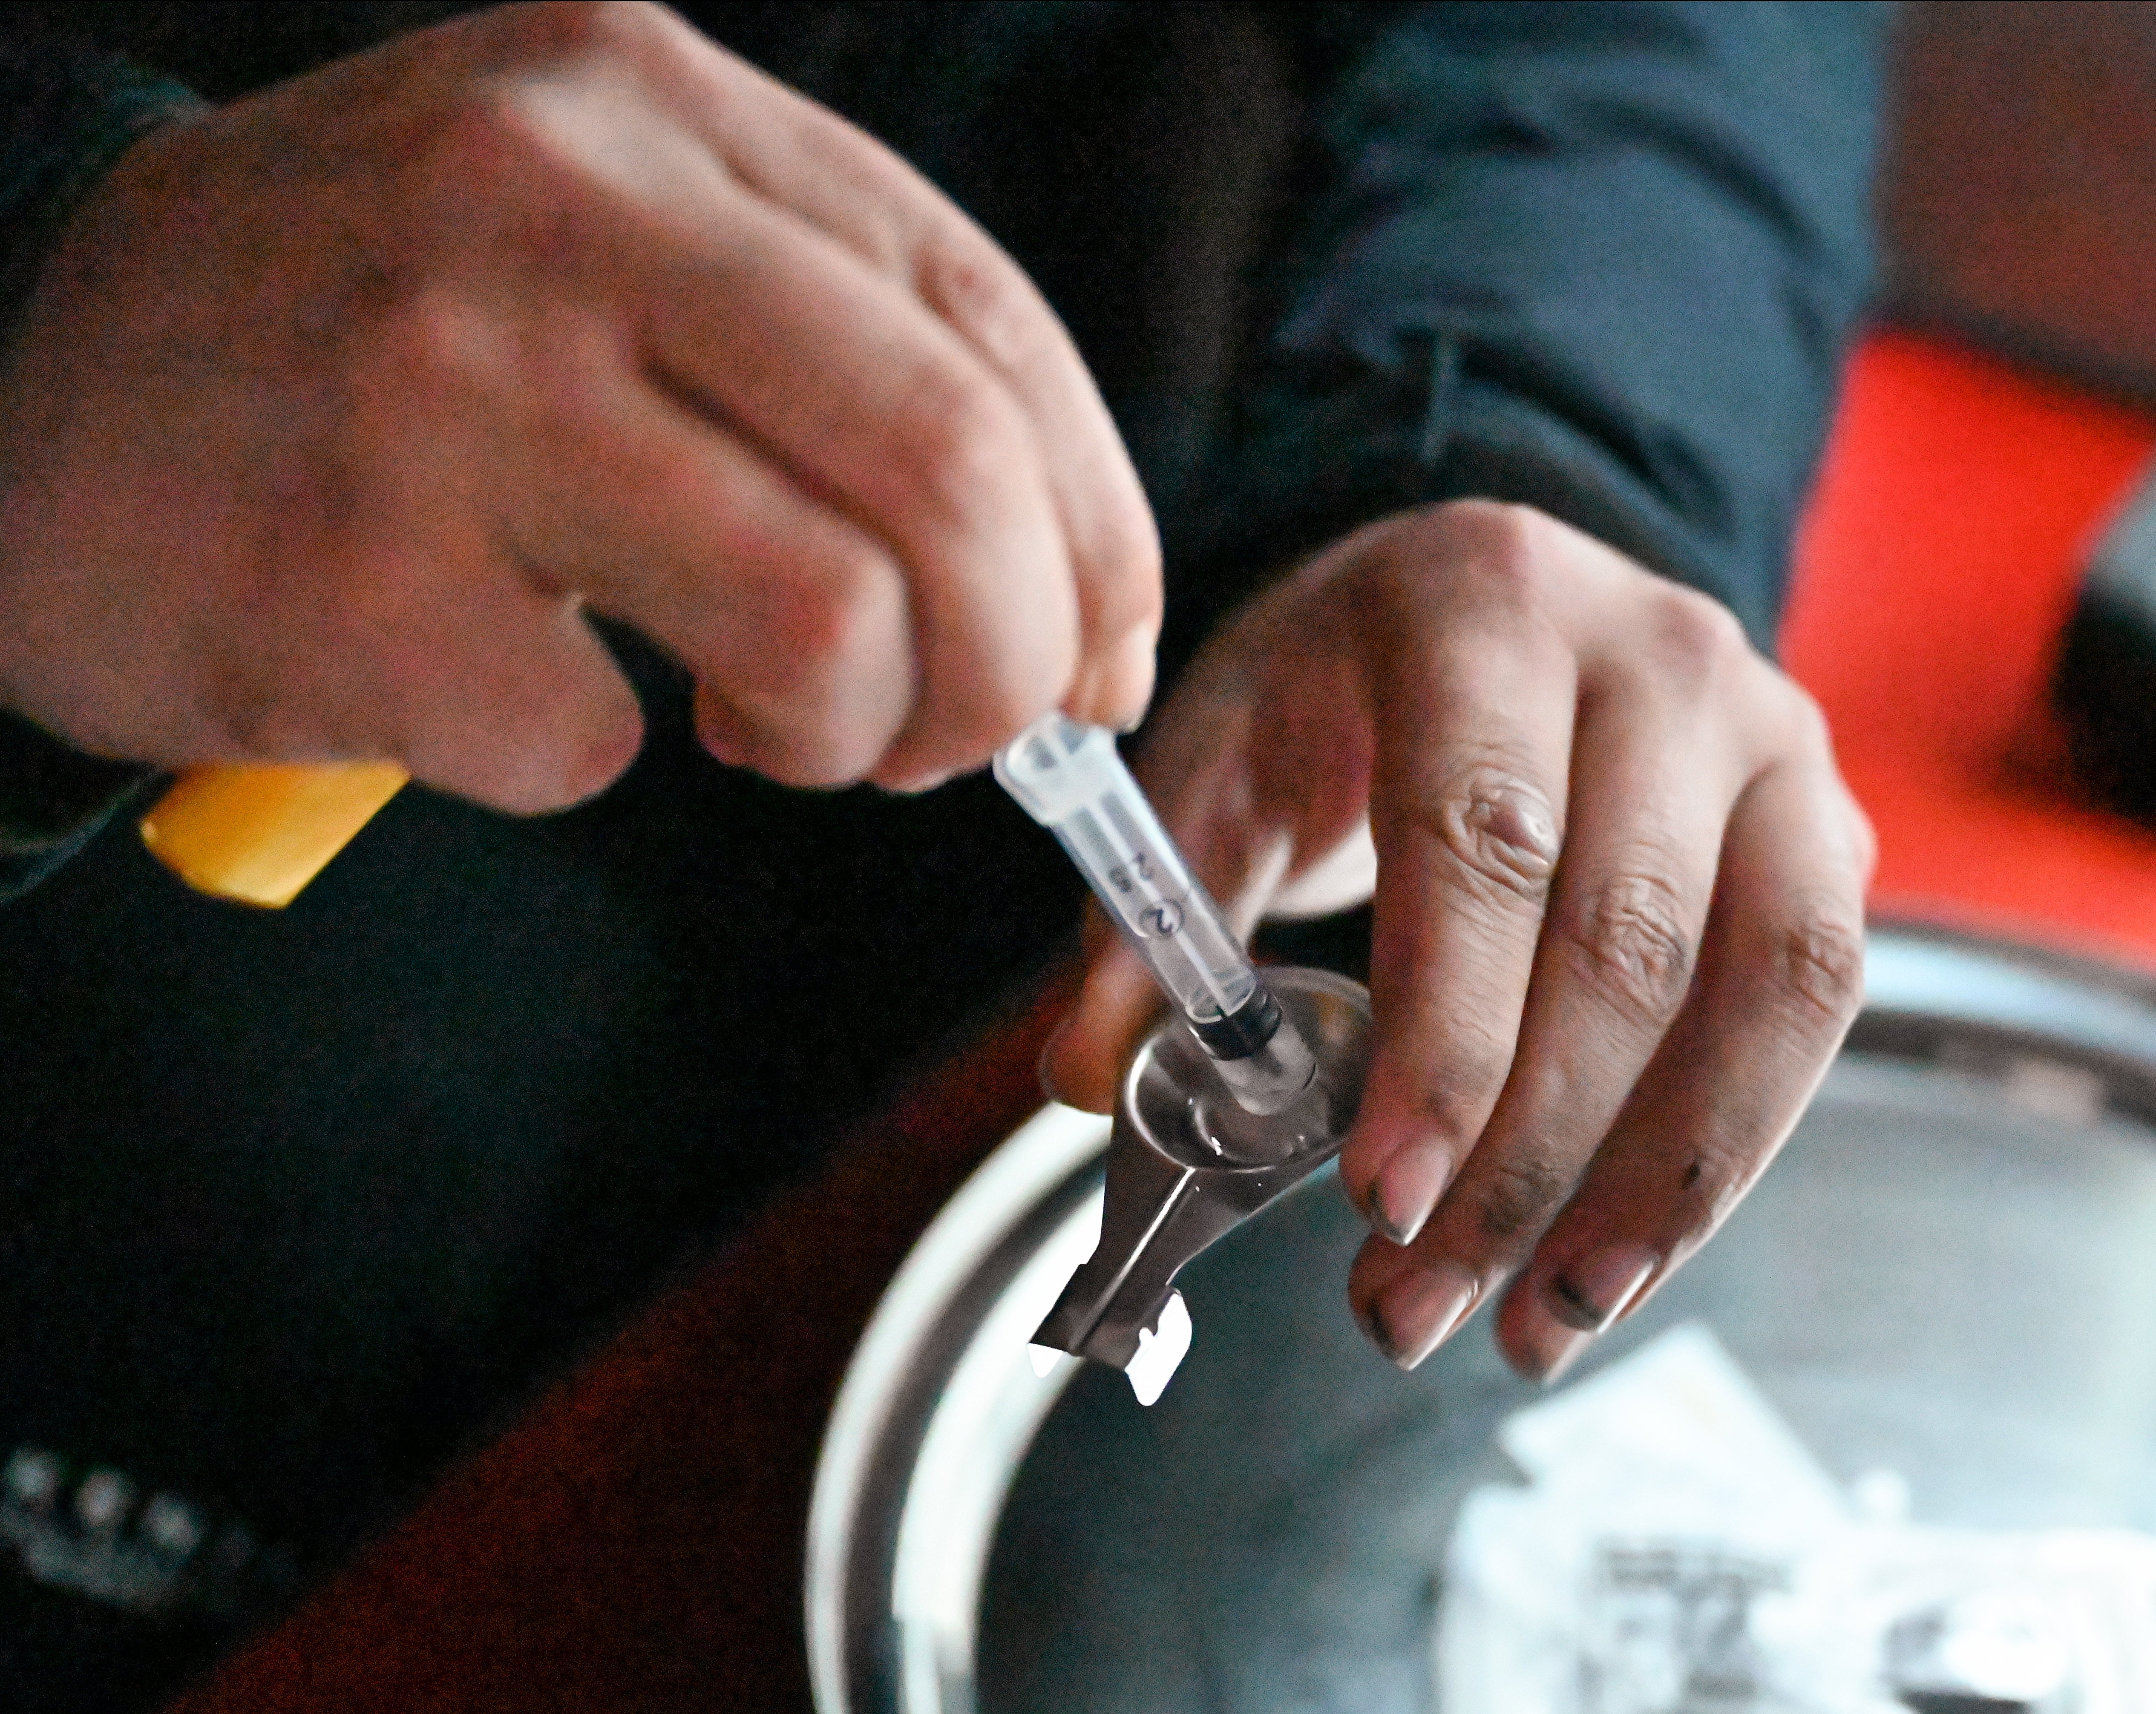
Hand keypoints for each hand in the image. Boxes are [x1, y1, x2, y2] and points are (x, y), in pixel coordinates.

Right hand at [0, 1, 1157, 808]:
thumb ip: (823, 355)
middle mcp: (553, 204)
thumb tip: (1058, 587)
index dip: (1098, 531)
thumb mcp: (596, 238)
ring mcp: (443, 384)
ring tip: (776, 730)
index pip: (990, 330)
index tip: (1099, 657)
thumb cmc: (366, 332)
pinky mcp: (354, 577)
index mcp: (649, 105)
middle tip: (960, 738)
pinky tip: (519, 697)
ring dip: (848, 731)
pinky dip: (594, 760)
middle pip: (950, 472)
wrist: (23, 364)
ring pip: (830, 622)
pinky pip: (599, 744)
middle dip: (1013, 661)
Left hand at [1046, 501, 1871, 1379]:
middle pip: (1624, 936)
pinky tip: (1615, 1261)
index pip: (1481, 837)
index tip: (1382, 1197)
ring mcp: (1769, 735)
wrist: (1483, 613)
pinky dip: (1720, 1158)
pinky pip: (1812, 1012)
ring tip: (1532, 1324)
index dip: (1445, 1036)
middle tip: (1415, 1300)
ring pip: (1756, 989)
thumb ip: (1153, 914)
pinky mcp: (1827, 825)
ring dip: (1646, 1189)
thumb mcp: (1221, 763)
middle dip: (1521, 1154)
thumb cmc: (1338, 694)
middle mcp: (1656, 651)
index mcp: (1482, 603)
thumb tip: (1089, 1074)